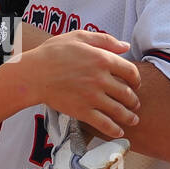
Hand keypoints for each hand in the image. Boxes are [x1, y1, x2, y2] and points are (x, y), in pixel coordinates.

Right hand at [19, 30, 140, 138]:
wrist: (33, 74)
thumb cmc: (53, 53)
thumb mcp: (79, 37)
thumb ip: (105, 40)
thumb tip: (125, 46)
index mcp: (102, 59)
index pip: (131, 72)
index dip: (136, 80)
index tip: (135, 84)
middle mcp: (101, 79)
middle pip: (127, 93)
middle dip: (134, 100)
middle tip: (135, 104)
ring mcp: (92, 97)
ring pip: (119, 110)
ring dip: (129, 117)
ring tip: (133, 119)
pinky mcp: (82, 111)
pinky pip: (104, 124)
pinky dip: (114, 130)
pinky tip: (119, 132)